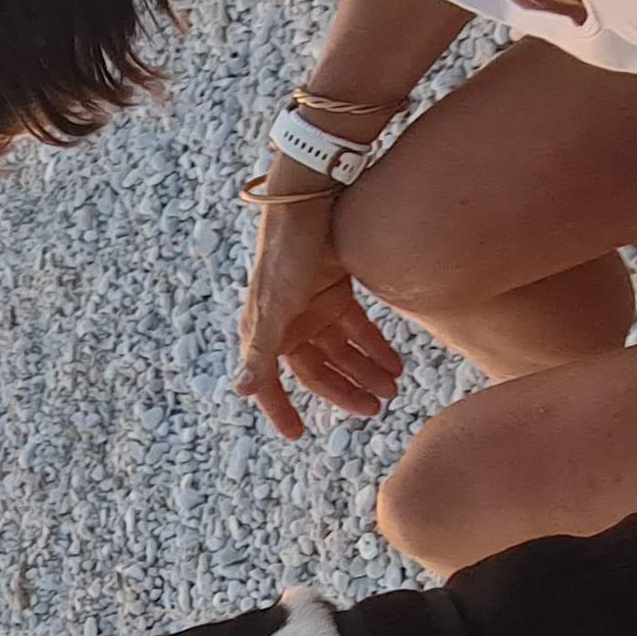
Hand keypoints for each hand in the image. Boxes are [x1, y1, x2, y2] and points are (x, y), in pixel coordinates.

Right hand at [233, 186, 405, 439]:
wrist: (312, 200)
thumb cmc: (286, 252)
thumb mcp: (274, 306)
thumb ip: (260, 351)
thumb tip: (240, 392)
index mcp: (265, 331)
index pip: (273, 382)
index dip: (281, 409)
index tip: (297, 434)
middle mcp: (287, 324)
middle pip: (319, 369)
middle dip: (346, 389)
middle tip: (376, 408)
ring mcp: (313, 308)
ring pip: (343, 352)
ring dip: (367, 370)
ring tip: (393, 387)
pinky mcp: (336, 291)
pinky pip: (358, 328)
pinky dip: (376, 345)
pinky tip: (397, 361)